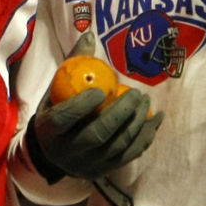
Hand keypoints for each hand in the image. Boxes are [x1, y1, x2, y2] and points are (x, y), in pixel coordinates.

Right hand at [28, 35, 161, 180]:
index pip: (65, 119)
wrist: (53, 153)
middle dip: (120, 113)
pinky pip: (129, 154)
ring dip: (136, 123)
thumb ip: (74, 65)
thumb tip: (90, 35)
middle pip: (97, 134)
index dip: (82, 106)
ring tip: (146, 101)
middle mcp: (68, 151)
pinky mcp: (105, 171)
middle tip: (136, 93)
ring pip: (117, 146)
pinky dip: (146, 136)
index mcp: (50, 130)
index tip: (101, 90)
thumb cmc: (57, 111)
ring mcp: (88, 164)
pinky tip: (155, 119)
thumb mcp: (57, 90)